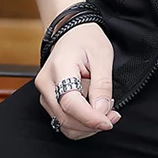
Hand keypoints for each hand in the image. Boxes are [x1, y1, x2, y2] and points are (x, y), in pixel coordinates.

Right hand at [35, 22, 120, 140]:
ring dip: (86, 126)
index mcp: (59, 68)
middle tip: (113, 115)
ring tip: (106, 110)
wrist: (73, 32)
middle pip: (65, 118)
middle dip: (91, 123)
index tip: (108, 121)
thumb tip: (102, 111)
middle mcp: (46, 83)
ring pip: (63, 124)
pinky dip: (80, 122)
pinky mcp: (48, 99)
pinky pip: (62, 120)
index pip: (70, 103)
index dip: (90, 118)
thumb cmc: (87, 39)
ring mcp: (44, 93)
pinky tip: (94, 111)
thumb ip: (102, 85)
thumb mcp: (102, 56)